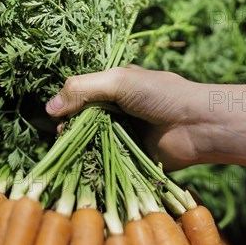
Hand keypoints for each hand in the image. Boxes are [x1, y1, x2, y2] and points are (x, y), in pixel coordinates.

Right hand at [45, 66, 210, 170]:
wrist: (196, 126)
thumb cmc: (161, 96)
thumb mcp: (119, 82)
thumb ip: (82, 89)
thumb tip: (49, 108)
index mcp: (116, 86)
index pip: (82, 93)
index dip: (67, 103)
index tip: (56, 115)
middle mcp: (118, 109)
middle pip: (83, 118)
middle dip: (71, 126)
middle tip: (64, 134)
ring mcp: (123, 132)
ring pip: (91, 139)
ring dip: (80, 144)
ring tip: (71, 148)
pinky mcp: (129, 155)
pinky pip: (104, 157)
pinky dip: (93, 160)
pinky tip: (82, 163)